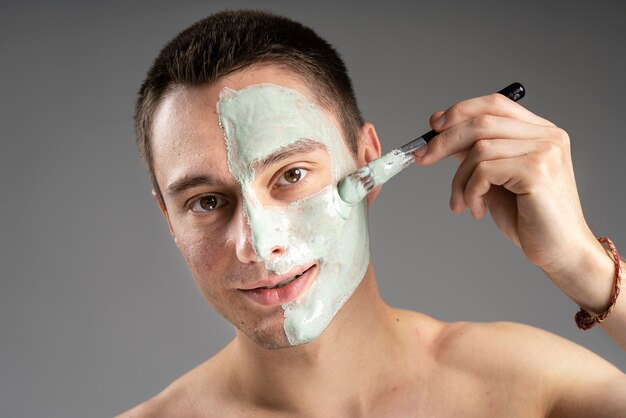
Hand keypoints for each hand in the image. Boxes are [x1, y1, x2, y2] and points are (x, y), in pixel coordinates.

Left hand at [414, 93, 601, 283]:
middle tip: (421, 158)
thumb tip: (441, 130)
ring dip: (458, 179)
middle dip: (444, 140)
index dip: (460, 111)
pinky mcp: (537, 171)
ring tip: (460, 203)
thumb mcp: (495, 178)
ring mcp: (545, 150)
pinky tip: (476, 210)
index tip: (433, 126)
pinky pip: (484, 171)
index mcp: (540, 131)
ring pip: (479, 149)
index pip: (495, 104)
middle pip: (482, 121)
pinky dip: (470, 191)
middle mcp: (547, 135)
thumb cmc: (529, 217)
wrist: (559, 250)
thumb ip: (476, 152)